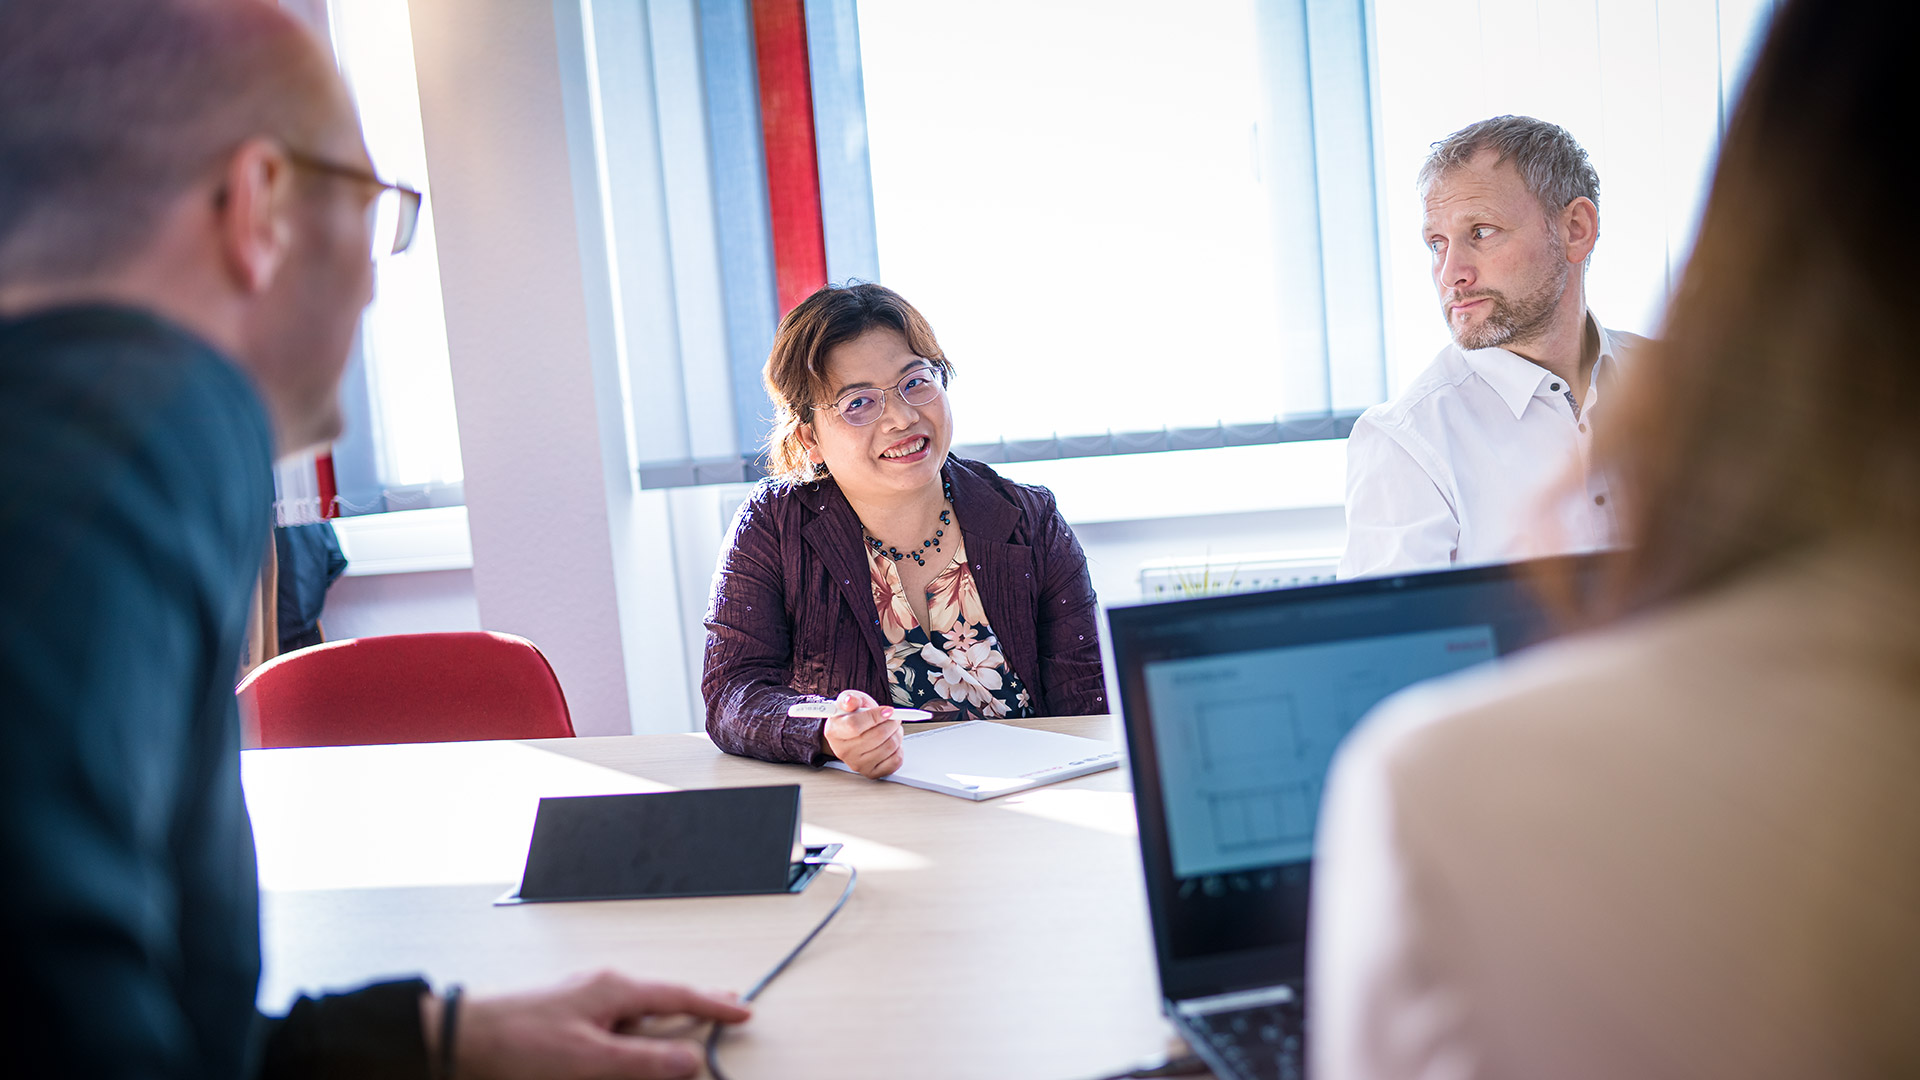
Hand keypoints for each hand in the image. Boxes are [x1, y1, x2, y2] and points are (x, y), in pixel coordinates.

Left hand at [422, 971, 750, 1079]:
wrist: (459, 1037)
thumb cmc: (517, 1044)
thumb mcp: (589, 1060)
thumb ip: (643, 1061)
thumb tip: (689, 1061)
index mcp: (614, 989)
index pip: (679, 994)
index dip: (713, 1005)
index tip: (742, 1011)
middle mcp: (602, 986)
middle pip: (662, 993)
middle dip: (696, 1000)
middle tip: (727, 1003)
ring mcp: (582, 998)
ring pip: (639, 1006)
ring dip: (667, 1015)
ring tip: (688, 1019)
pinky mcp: (565, 1015)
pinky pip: (615, 1016)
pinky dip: (638, 1025)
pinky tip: (634, 1036)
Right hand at [821, 689, 902, 778]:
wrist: (853, 732)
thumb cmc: (852, 715)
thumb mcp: (850, 700)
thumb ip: (851, 698)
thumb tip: (850, 701)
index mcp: (834, 731)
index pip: (855, 725)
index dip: (875, 716)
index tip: (887, 710)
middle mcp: (843, 751)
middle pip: (876, 737)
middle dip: (892, 723)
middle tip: (894, 717)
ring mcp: (857, 764)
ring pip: (888, 747)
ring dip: (897, 734)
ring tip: (893, 728)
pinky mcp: (871, 773)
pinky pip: (895, 761)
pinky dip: (899, 749)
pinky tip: (892, 742)